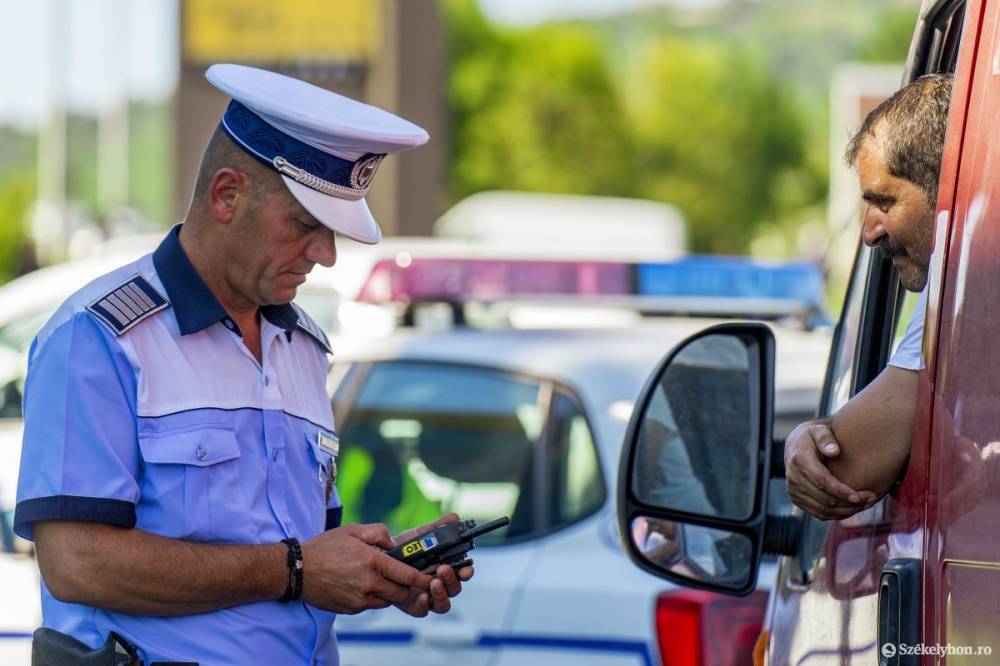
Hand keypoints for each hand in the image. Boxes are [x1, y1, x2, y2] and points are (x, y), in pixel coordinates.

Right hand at [300, 523, 432, 613]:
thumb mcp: (353, 531)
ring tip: (381, 579)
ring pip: (387, 601)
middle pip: (402, 593)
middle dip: (408, 587)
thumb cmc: (324, 548)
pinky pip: (371, 605)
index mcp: (373, 562)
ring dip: (390, 593)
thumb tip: (393, 542)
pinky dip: (373, 598)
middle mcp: (369, 584)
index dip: (422, 578)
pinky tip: (362, 585)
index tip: (430, 578)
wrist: (297, 571)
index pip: (407, 575)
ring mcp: (360, 599)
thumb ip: (378, 533)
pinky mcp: (351, 609)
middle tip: (406, 578)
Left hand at [393, 513, 474, 616]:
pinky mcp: (413, 606)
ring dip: (441, 593)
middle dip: (452, 580)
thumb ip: (437, 527)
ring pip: (443, 604)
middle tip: (443, 569)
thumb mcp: (420, 536)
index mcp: (445, 568)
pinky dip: (424, 604)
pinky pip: (423, 611)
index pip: (462, 572)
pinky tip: (421, 596)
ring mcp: (427, 597)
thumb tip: (455, 517)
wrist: (379, 560)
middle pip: (455, 588)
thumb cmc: (403, 549)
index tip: (467, 567)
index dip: (467, 571)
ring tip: (433, 582)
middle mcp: (439, 585)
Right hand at [785, 422, 877, 519]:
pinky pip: (819, 514)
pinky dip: (838, 514)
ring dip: (847, 511)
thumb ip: (826, 438)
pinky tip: (854, 508)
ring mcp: (793, 491)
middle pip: (824, 499)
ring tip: (866, 504)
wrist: (795, 446)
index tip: (861, 496)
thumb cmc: (813, 436)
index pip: (822, 482)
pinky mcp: (796, 500)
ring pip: (823, 510)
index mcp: (799, 460)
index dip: (842, 492)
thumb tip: (834, 451)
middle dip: (850, 503)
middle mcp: (793, 478)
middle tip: (871, 499)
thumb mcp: (818, 430)